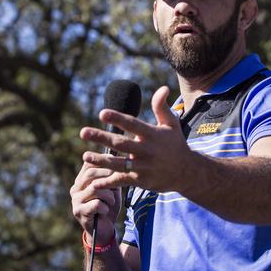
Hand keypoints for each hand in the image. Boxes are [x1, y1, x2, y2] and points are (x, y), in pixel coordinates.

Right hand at [69, 161, 120, 244]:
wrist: (104, 230)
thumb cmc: (108, 207)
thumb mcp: (112, 190)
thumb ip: (111, 177)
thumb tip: (116, 161)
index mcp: (82, 181)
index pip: (89, 165)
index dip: (103, 163)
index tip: (116, 166)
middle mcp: (75, 188)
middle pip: (91, 174)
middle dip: (108, 178)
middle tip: (116, 186)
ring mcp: (75, 200)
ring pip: (94, 188)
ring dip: (108, 195)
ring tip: (111, 202)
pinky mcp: (78, 212)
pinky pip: (95, 203)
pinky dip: (105, 207)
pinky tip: (105, 211)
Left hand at [79, 86, 193, 193]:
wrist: (187, 172)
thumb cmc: (175, 144)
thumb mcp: (171, 124)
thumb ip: (162, 107)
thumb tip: (163, 88)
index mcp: (152, 134)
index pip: (132, 124)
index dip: (117, 118)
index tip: (102, 113)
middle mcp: (147, 151)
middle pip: (121, 144)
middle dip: (101, 138)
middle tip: (83, 132)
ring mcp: (144, 167)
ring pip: (118, 164)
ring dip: (101, 160)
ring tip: (85, 156)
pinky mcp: (141, 181)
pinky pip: (122, 181)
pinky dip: (108, 183)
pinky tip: (94, 182)